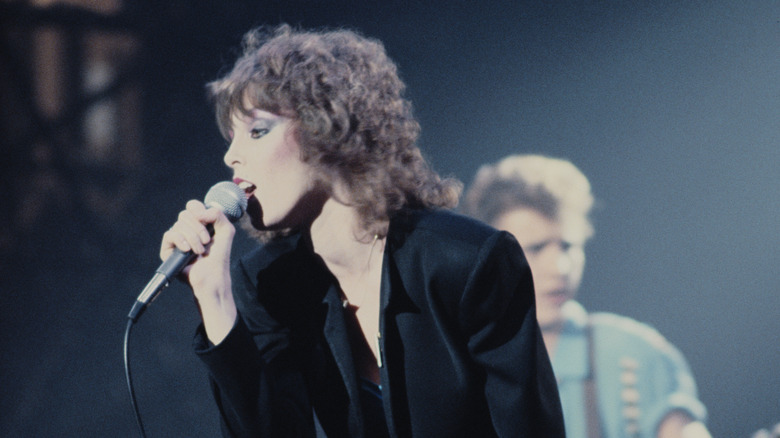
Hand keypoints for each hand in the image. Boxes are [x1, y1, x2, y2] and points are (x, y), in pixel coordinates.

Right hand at [161, 199, 236, 342]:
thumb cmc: (220, 255)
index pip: (192, 206)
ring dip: (193, 237)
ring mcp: (177, 239)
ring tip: (200, 251)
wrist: (212, 275)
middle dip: (198, 227)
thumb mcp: (226, 230)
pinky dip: (180, 240)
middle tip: (207, 241)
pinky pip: (169, 235)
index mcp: (199, 223)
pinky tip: (187, 250)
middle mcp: (187, 229)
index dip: (197, 208)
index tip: (206, 219)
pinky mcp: (168, 249)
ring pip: (179, 225)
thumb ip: (217, 214)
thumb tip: (197, 212)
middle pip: (185, 214)